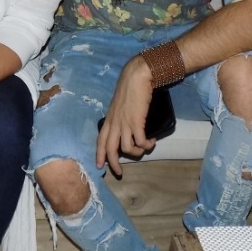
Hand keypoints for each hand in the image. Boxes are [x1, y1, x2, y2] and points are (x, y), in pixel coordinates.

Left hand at [95, 57, 155, 175]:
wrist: (136, 78)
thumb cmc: (129, 89)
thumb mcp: (119, 106)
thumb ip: (120, 117)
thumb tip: (125, 128)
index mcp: (109, 120)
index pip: (100, 141)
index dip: (99, 154)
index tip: (99, 166)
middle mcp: (114, 124)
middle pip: (110, 150)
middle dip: (114, 164)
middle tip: (120, 172)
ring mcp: (125, 123)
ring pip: (127, 148)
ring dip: (138, 152)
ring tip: (146, 147)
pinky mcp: (136, 122)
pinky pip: (140, 142)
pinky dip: (147, 145)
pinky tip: (152, 141)